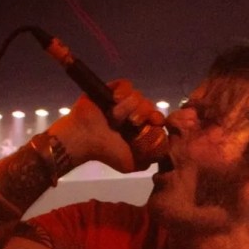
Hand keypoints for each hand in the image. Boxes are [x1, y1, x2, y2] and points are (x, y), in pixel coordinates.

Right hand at [47, 80, 166, 172]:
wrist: (84, 140)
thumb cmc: (106, 153)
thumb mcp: (132, 163)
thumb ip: (151, 157)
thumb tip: (163, 143)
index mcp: (140, 128)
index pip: (158, 118)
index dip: (157, 119)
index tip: (153, 124)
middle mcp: (133, 113)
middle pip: (149, 106)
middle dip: (142, 115)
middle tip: (130, 124)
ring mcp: (122, 101)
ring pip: (138, 96)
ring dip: (127, 108)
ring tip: (114, 118)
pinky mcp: (112, 89)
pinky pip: (126, 85)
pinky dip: (123, 92)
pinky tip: (114, 101)